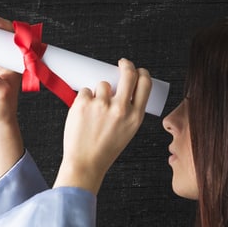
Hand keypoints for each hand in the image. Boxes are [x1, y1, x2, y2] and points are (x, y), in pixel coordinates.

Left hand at [55, 59, 151, 193]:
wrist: (85, 163)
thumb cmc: (104, 149)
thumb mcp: (127, 131)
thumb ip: (128, 111)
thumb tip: (123, 88)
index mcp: (135, 116)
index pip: (144, 84)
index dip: (142, 73)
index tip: (137, 70)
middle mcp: (121, 109)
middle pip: (128, 74)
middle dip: (126, 65)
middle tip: (121, 63)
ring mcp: (101, 105)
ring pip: (102, 84)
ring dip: (99, 91)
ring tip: (94, 111)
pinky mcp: (83, 104)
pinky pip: (85, 91)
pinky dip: (84, 99)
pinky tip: (83, 114)